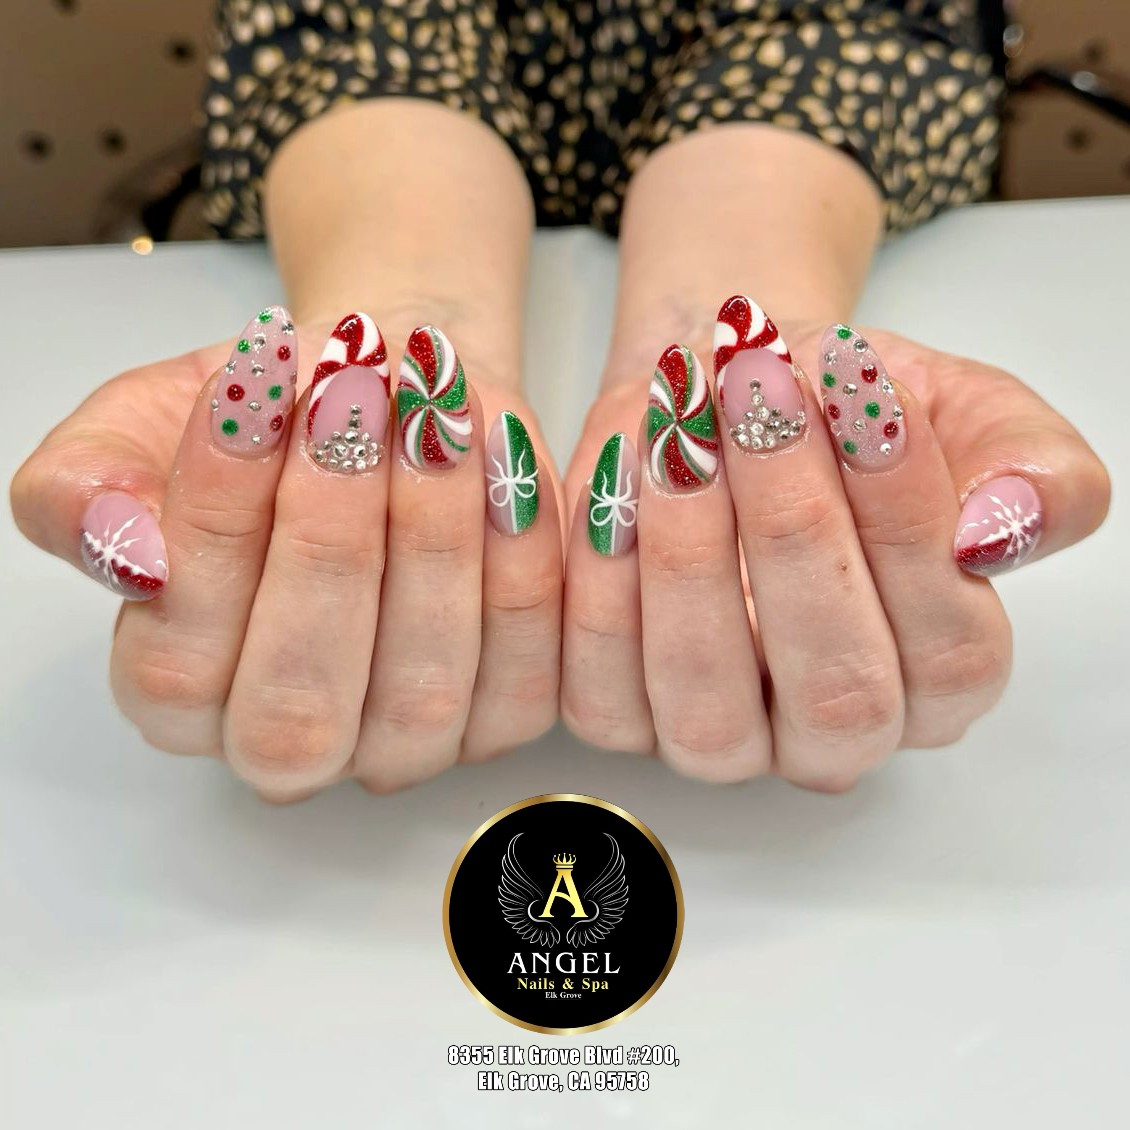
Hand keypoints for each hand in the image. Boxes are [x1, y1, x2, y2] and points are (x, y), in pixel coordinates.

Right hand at [11, 308, 563, 798]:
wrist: (383, 395)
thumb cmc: (266, 418)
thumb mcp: (143, 425)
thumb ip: (86, 486)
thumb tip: (120, 549)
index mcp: (179, 697)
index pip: (178, 661)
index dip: (215, 528)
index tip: (246, 399)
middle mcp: (291, 745)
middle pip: (304, 703)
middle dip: (328, 541)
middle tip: (344, 406)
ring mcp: (404, 744)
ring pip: (426, 689)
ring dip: (433, 540)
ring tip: (427, 415)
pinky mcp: (502, 712)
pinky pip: (526, 664)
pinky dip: (519, 554)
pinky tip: (496, 453)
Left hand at [560, 298, 1109, 790]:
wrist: (728, 394)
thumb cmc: (845, 414)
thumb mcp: (966, 413)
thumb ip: (1032, 469)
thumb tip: (1001, 530)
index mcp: (939, 681)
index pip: (950, 651)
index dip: (909, 526)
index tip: (869, 399)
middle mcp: (832, 733)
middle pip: (833, 690)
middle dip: (795, 531)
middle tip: (767, 399)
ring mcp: (721, 739)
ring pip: (705, 701)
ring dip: (692, 556)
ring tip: (686, 433)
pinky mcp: (621, 715)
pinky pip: (601, 683)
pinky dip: (603, 579)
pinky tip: (620, 477)